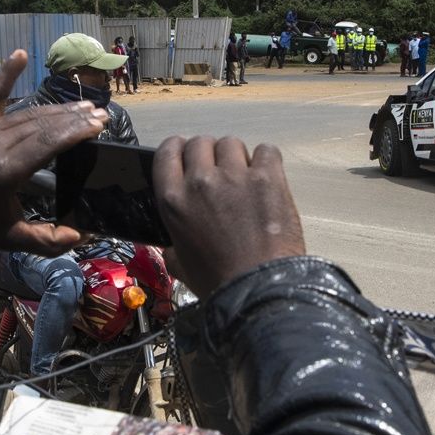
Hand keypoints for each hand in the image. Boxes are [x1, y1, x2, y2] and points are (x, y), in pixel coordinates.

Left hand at [0, 50, 107, 255]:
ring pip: (27, 112)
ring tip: (83, 104)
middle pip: (43, 124)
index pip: (50, 142)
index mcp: (7, 172)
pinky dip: (6, 74)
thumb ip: (47, 240)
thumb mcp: (9, 239)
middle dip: (75, 117)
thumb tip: (81, 236)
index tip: (100, 124)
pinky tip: (20, 54)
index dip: (78, 131)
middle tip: (100, 113)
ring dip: (57, 108)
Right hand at [154, 136, 304, 296]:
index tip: (186, 155)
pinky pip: (265, 150)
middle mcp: (200, 181)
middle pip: (200, 143)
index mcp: (173, 200)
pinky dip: (266, 160)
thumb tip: (172, 243)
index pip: (167, 152)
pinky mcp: (267, 178)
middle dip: (208, 154)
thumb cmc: (219, 282)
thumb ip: (172, 245)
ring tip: (244, 178)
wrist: (257, 291)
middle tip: (219, 172)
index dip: (178, 149)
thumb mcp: (179, 264)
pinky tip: (265, 178)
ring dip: (236, 157)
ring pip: (231, 143)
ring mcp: (235, 177)